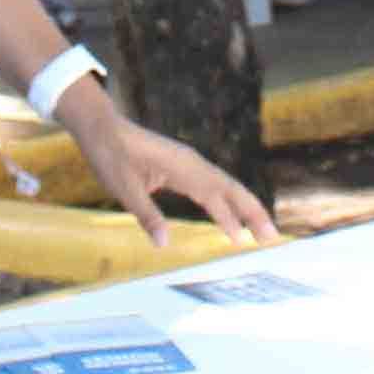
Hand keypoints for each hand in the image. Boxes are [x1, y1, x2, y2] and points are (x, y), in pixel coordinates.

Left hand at [58, 86, 279, 250]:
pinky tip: (233, 216)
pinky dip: (228, 201)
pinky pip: (213, 186)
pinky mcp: (184, 167)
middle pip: (230, 188)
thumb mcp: (123, 188)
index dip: (227, 217)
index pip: (212, 194)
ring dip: (246, 207)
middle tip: (272, 237)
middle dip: (253, 211)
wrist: (102, 128)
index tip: (240, 240)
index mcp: (181, 166)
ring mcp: (190, 164)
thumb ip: (146, 215)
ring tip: (263, 231)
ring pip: (225, 186)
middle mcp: (192, 163)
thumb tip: (164, 244)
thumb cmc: (111, 156)